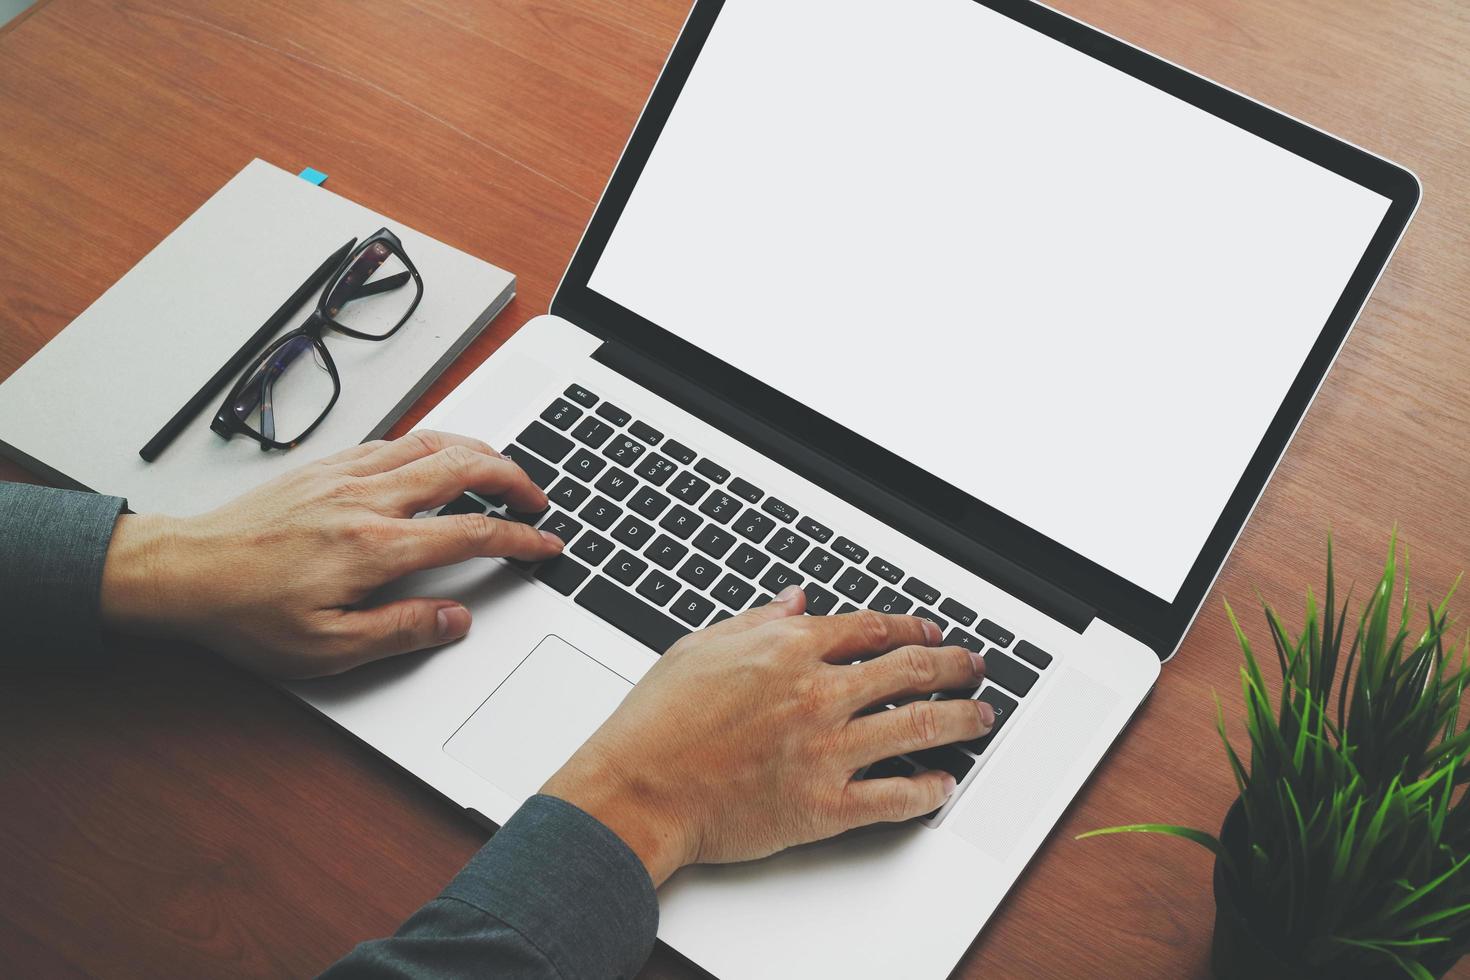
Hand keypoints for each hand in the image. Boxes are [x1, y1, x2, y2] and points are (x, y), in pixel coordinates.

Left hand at [99, 431, 562, 677]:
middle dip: (515, 478)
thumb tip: (455, 621)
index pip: (472, 533)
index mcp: (376, 548)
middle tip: (537, 499)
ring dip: (479, 451)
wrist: (182, 573)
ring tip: (502, 469)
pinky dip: (433, 442)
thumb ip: (402, 633)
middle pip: (464, 467)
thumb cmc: (245, 612)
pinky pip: (395, 440)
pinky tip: (437, 455)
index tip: (544, 544)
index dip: (521, 538)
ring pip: (432, 443)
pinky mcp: (326, 466)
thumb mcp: (328, 649)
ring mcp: (345, 476)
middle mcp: (366, 500)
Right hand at [541, 588, 996, 884]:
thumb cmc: (657, 722)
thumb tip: (796, 601)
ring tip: (981, 716)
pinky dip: (929, 790)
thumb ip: (757, 621)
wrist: (637, 791)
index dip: (912, 626)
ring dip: (961, 719)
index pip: (872, 629)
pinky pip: (896, 797)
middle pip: (911, 670)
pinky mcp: (825, 805)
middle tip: (974, 667)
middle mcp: (818, 694)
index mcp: (789, 650)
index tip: (930, 631)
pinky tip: (944, 784)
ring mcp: (827, 751)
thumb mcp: (700, 647)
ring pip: (919, 726)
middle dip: (954, 665)